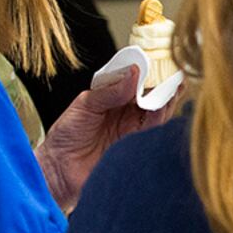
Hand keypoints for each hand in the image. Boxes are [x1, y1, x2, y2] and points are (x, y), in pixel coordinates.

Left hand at [36, 66, 175, 211]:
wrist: (59, 170)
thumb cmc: (66, 137)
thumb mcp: (85, 105)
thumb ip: (110, 91)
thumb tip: (134, 73)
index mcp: (114, 99)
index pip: (136, 83)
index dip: (148, 73)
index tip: (156, 63)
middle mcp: (128, 114)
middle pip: (153, 97)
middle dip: (165, 86)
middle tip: (173, 74)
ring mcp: (134, 130)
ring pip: (159, 112)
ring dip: (167, 100)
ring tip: (172, 88)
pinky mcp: (138, 146)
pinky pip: (154, 130)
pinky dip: (160, 117)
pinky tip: (162, 106)